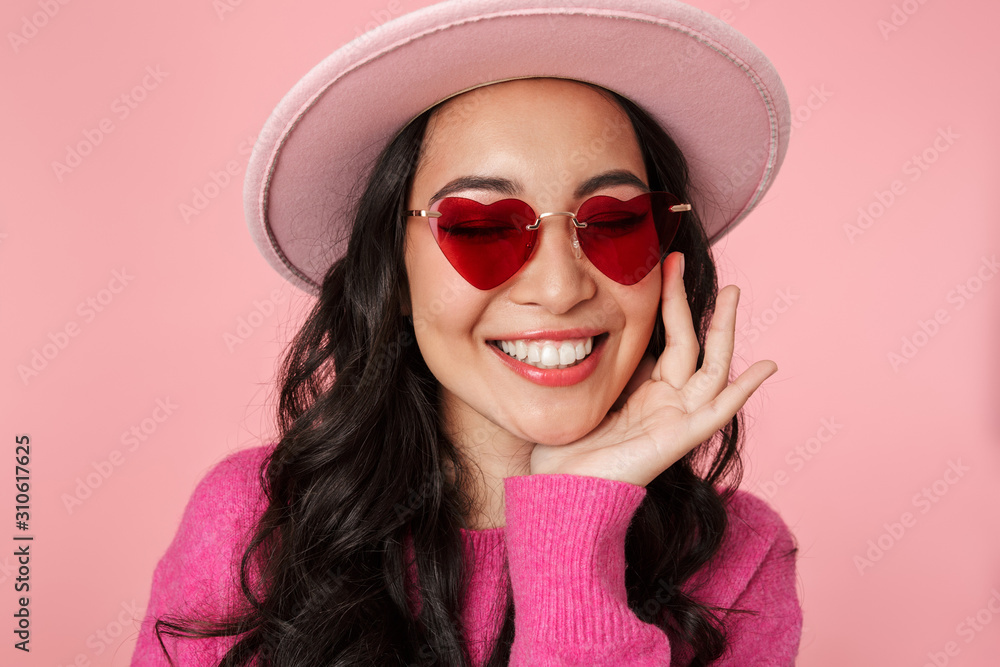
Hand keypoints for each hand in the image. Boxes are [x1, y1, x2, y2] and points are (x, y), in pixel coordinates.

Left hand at [529, 251, 777, 486]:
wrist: (560, 492)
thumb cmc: (565, 450)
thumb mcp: (584, 394)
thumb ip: (601, 365)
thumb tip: (589, 325)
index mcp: (644, 390)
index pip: (665, 339)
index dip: (667, 302)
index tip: (662, 264)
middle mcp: (666, 401)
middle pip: (690, 343)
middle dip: (692, 303)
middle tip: (685, 262)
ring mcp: (676, 419)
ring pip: (711, 367)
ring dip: (724, 330)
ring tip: (733, 293)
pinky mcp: (680, 439)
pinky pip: (717, 411)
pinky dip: (743, 390)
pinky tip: (765, 367)